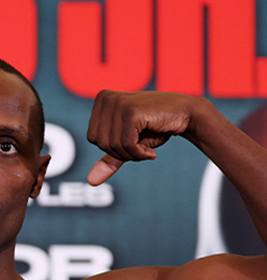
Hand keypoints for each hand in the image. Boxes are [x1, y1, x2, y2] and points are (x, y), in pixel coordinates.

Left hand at [85, 90, 200, 185]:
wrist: (188, 114)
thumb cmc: (157, 127)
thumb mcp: (129, 142)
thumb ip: (110, 158)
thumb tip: (91, 182)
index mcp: (102, 99)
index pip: (93, 138)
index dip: (113, 148)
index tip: (132, 142)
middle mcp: (107, 97)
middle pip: (100, 142)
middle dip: (122, 152)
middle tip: (141, 148)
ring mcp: (119, 102)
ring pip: (112, 145)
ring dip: (132, 154)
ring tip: (147, 148)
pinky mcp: (131, 111)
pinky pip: (125, 144)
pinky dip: (139, 153)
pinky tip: (151, 150)